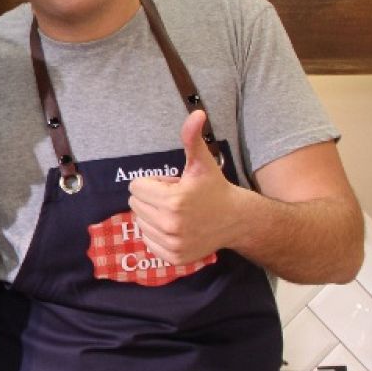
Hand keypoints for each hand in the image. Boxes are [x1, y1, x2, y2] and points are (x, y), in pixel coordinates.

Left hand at [126, 110, 244, 264]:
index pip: (136, 187)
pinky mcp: (172, 257)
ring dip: (152, 215)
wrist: (236, 220)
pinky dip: (156, 233)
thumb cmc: (214, 188)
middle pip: (135, 205)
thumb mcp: (202, 163)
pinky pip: (147, 241)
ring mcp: (171, 244)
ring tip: (177, 213)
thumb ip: (192, 138)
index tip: (173, 185)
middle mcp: (170, 225)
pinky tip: (176, 228)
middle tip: (175, 198)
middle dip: (152, 198)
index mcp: (173, 201)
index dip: (153, 182)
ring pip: (139, 223)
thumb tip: (196, 113)